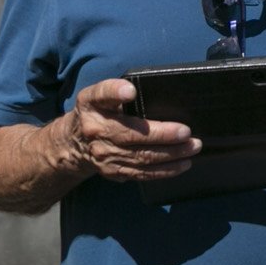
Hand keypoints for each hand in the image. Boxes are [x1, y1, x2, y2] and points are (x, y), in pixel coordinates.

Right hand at [61, 80, 197, 181]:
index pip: (103, 96)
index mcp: (92, 107)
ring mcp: (105, 156)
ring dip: (171, 155)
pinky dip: (165, 170)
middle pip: (131, 136)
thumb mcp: (96, 96)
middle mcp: (97, 133)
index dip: (116, 93)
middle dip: (163, 136)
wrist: (73, 145)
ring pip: (142, 158)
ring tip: (193, 148)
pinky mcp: (114, 172)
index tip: (131, 92)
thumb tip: (135, 91)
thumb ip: (113, 90)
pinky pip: (143, 173)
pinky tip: (182, 164)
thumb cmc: (95, 114)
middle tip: (188, 133)